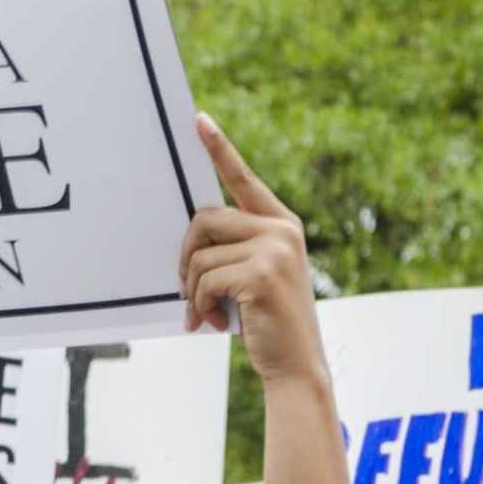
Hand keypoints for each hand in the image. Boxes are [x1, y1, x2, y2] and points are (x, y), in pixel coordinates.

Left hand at [182, 116, 323, 384]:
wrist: (296, 363)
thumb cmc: (265, 321)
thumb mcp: (252, 276)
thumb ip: (232, 249)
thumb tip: (190, 236)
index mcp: (280, 224)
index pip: (243, 180)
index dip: (219, 149)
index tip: (198, 121)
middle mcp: (282, 229)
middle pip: (203, 220)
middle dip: (186, 258)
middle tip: (191, 292)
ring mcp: (275, 248)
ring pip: (200, 254)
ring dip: (192, 290)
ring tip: (208, 312)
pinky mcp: (262, 272)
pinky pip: (204, 279)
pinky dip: (200, 305)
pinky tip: (214, 322)